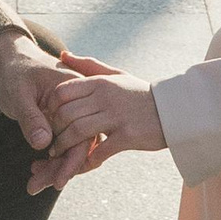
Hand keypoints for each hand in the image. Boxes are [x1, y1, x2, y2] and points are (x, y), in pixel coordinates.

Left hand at [0, 29, 89, 193]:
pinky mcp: (63, 120)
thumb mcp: (19, 92)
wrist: (11, 60)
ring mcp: (73, 112)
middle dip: (59, 170)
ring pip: (71, 147)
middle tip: (34, 188)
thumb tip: (43, 144)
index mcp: (76, 90)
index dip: (70, 159)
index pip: (81, 132)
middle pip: (78, 144)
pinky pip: (64, 145)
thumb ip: (31, 116)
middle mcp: (80, 103)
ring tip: (32, 185)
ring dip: (54, 168)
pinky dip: (53, 160)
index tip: (58, 181)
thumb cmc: (16, 73)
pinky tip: (38, 171)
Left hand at [44, 62, 166, 166]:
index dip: (51, 108)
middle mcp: (106, 97)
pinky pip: (99, 151)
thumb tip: (62, 55)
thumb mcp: (115, 74)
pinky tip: (81, 164)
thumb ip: (87, 65)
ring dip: (64, 146)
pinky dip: (87, 160)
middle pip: (67, 114)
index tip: (48, 119)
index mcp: (101, 82)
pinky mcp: (127, 136)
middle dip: (54, 130)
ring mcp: (117, 117)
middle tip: (49, 139)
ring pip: (78, 132)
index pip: (63, 92)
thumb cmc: (139, 93)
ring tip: (57, 153)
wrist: (172, 110)